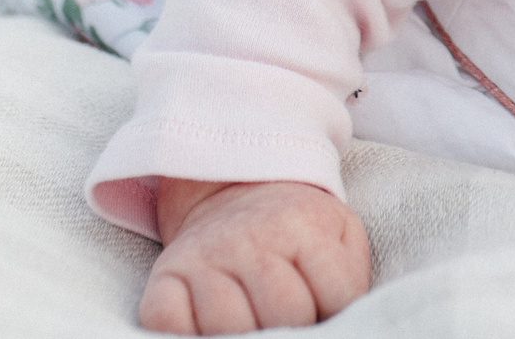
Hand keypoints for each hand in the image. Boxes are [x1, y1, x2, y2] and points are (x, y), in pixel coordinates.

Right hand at [136, 178, 371, 333]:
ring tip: (251, 324)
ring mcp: (206, 255)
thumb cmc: (297, 228)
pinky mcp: (166, 273)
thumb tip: (341, 328)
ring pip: (227, 327)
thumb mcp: (339, 235)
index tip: (323, 308)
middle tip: (285, 322)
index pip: (336, 297)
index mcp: (305, 227)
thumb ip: (348, 280)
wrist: (234, 189)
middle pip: (284, 316)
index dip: (334, 314)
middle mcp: (252, 238)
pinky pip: (166, 319)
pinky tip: (204, 329)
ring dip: (240, 336)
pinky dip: (182, 335)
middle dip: (291, 331)